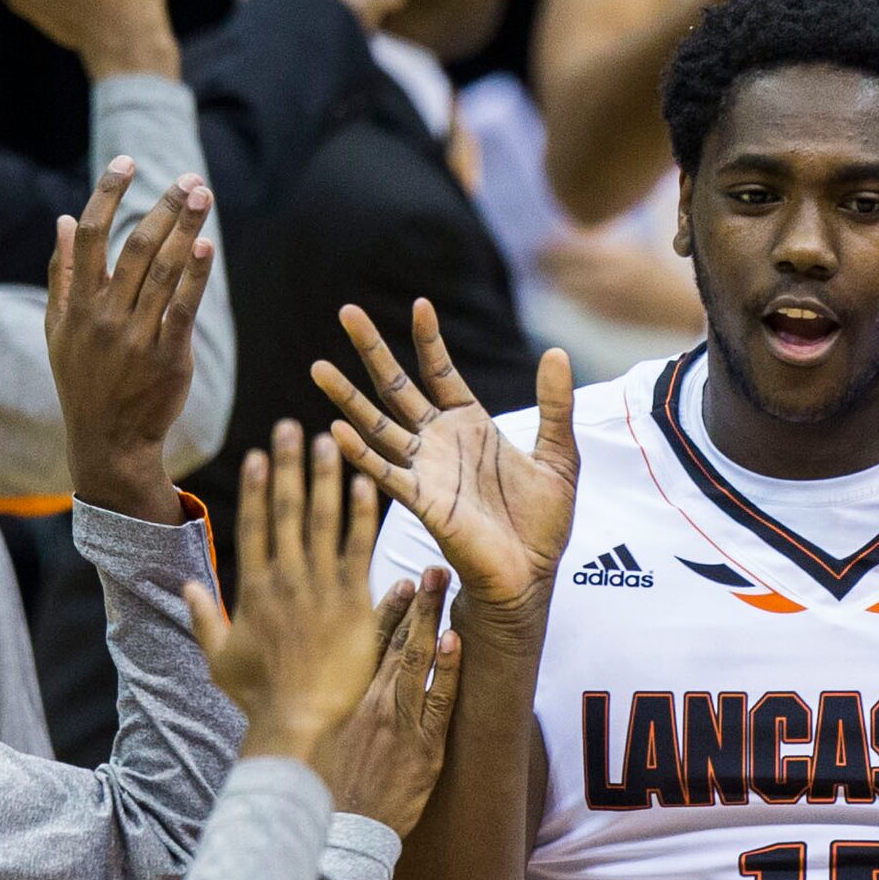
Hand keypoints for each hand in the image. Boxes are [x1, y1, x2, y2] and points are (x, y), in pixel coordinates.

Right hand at [46, 159, 211, 521]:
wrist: (108, 441)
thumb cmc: (83, 379)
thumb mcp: (58, 329)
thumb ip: (63, 274)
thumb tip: (65, 220)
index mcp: (77, 304)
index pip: (91, 236)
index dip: (108, 194)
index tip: (127, 162)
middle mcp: (105, 316)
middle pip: (137, 247)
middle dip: (163, 207)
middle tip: (188, 178)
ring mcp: (136, 337)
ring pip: (164, 271)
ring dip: (185, 228)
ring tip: (203, 195)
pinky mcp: (167, 358)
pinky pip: (183, 309)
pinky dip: (195, 276)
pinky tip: (206, 247)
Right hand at [188, 427, 384, 765]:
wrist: (299, 720)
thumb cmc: (259, 696)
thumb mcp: (219, 657)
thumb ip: (205, 618)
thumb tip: (185, 588)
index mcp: (254, 589)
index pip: (256, 525)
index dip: (258, 487)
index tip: (260, 454)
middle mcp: (286, 580)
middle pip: (288, 511)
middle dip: (290, 466)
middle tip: (292, 426)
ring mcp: (321, 589)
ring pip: (324, 521)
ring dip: (326, 477)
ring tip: (331, 439)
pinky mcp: (354, 603)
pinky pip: (360, 549)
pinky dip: (363, 515)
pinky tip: (366, 483)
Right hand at [314, 302, 580, 627]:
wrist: (532, 575)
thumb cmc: (543, 523)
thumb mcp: (560, 455)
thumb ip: (555, 405)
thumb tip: (557, 351)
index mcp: (471, 426)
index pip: (441, 372)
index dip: (429, 340)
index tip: (418, 304)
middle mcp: (440, 443)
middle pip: (397, 387)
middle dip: (372, 351)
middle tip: (346, 312)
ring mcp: (426, 471)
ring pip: (378, 425)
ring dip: (348, 398)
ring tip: (319, 366)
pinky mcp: (422, 502)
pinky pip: (386, 473)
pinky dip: (361, 454)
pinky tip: (337, 431)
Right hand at [321, 565, 462, 836]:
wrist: (344, 833)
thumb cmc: (330, 793)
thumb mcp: (319, 744)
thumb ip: (329, 713)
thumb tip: (325, 693)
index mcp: (347, 700)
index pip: (367, 646)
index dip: (385, 612)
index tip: (398, 583)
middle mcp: (372, 703)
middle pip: (395, 642)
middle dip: (415, 603)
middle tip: (431, 568)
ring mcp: (399, 721)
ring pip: (417, 659)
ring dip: (432, 619)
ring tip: (445, 585)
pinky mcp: (424, 745)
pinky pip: (440, 699)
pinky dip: (448, 668)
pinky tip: (456, 639)